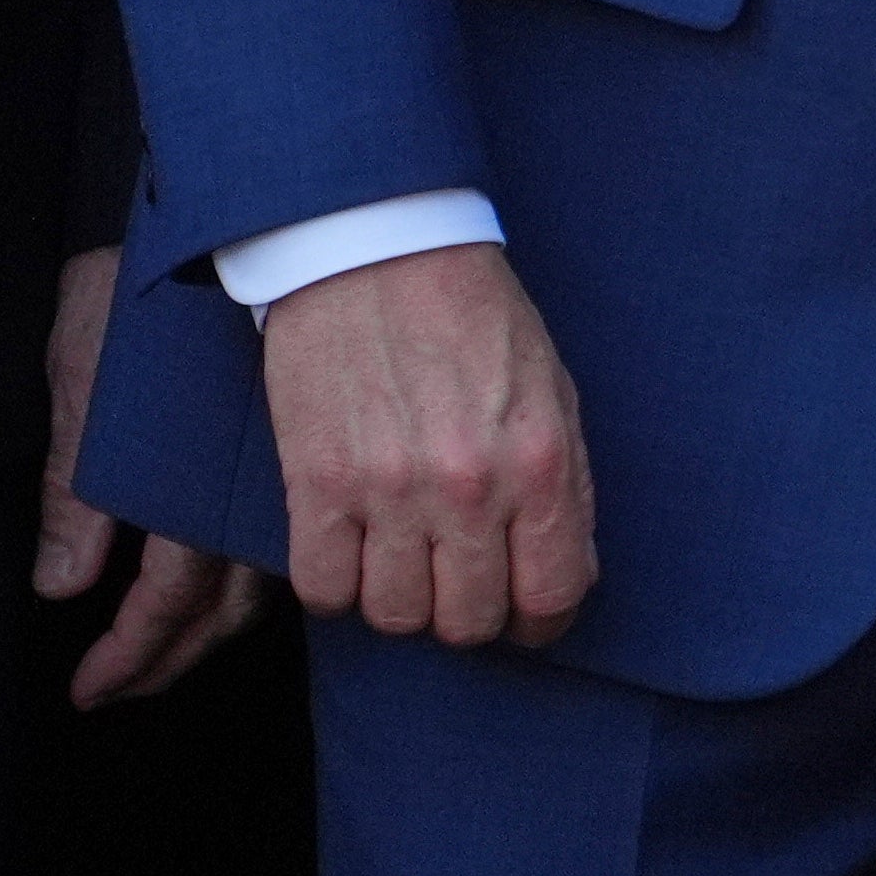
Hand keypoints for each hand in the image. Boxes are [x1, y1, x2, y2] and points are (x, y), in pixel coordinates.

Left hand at [34, 247, 264, 707]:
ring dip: (218, 630)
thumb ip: (78, 486)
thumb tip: (63, 585)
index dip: (128, 655)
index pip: (162, 600)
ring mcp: (286, 470)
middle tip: (124, 690)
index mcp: (189, 481)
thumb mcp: (84, 380)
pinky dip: (267, 576)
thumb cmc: (143, 291)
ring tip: (177, 651)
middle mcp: (248, 489)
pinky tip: (247, 584)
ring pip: (269, 582)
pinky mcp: (306, 448)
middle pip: (224, 611)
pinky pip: (298, 534)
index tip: (92, 690)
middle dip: (170, 660)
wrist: (239, 217)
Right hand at [261, 241, 593, 649]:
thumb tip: (560, 567)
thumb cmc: (475, 318)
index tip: (525, 617)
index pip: (552, 595)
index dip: (540, 622)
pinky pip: (324, 589)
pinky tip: (350, 551)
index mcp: (540, 463)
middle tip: (457, 582)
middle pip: (468, 621)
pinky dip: (337, 586)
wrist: (379, 252)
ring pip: (395, 616)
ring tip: (402, 560)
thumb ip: (560, 485)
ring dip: (400, 601)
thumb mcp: (553, 392)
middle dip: (468, 614)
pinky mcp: (315, 483)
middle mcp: (469, 488)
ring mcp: (388, 491)